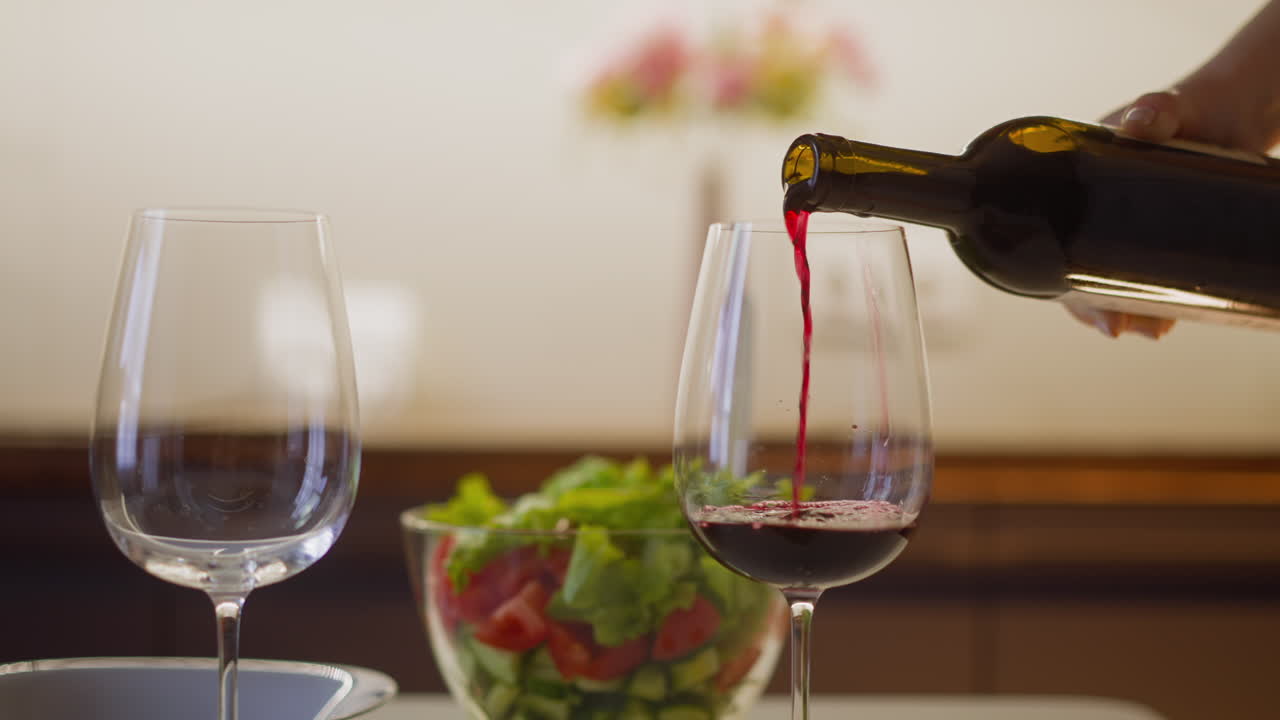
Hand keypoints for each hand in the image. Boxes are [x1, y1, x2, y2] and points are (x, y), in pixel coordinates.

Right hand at [1064, 93, 1190, 339]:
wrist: (1234, 113)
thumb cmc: (1189, 106)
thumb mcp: (1167, 108)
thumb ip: (1153, 110)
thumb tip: (1138, 124)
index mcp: (1074, 186)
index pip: (1050, 239)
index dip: (1059, 280)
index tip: (1087, 306)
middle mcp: (1092, 216)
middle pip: (1075, 274)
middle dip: (1094, 309)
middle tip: (1120, 328)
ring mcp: (1127, 232)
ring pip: (1109, 284)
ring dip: (1124, 314)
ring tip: (1153, 330)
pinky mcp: (1162, 241)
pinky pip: (1145, 280)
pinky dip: (1153, 305)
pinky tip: (1164, 322)